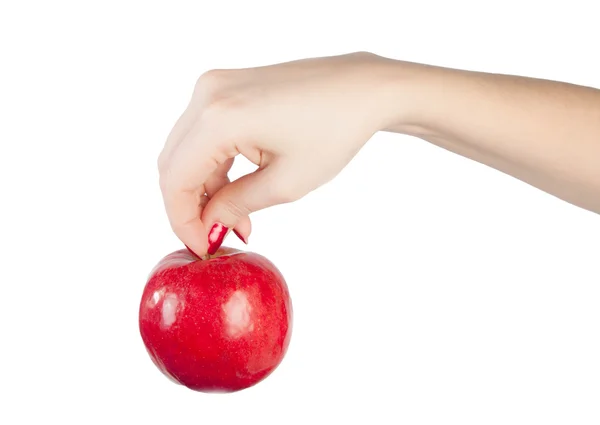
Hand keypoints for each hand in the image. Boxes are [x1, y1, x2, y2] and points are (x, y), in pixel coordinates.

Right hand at [158, 52, 407, 256]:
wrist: (363, 90)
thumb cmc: (335, 131)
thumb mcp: (285, 183)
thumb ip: (236, 205)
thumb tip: (207, 226)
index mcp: (219, 117)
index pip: (175, 179)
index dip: (182, 220)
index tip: (201, 246)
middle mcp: (208, 94)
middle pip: (174, 163)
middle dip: (191, 206)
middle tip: (216, 235)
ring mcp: (216, 85)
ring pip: (188, 150)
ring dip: (206, 188)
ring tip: (238, 218)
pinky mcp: (228, 87)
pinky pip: (206, 133)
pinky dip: (216, 164)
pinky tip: (238, 189)